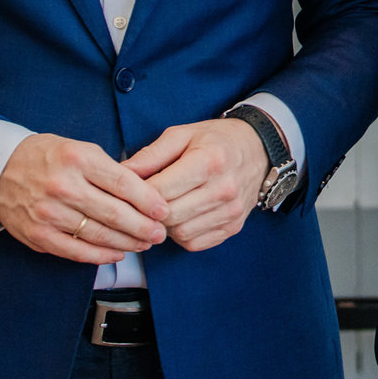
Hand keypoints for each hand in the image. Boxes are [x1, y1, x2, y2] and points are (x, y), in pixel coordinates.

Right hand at [0, 133, 168, 264]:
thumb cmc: (48, 157)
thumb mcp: (80, 149)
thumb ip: (109, 170)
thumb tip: (145, 194)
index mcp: (78, 159)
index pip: (123, 183)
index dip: (148, 200)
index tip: (163, 211)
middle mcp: (64, 186)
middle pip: (114, 213)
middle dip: (143, 227)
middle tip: (160, 234)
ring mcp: (49, 213)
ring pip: (98, 235)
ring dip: (126, 243)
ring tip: (144, 244)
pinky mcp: (38, 235)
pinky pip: (76, 251)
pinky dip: (100, 256)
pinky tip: (117, 254)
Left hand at [123, 119, 268, 251]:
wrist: (258, 149)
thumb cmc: (215, 140)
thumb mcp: (182, 135)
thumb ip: (150, 155)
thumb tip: (119, 174)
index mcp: (209, 161)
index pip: (160, 191)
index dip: (137, 193)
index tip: (129, 190)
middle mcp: (223, 189)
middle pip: (168, 216)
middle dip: (149, 211)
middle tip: (142, 201)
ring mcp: (231, 211)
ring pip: (179, 233)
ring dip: (164, 225)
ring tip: (163, 207)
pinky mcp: (233, 227)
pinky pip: (194, 243)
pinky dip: (181, 234)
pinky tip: (181, 217)